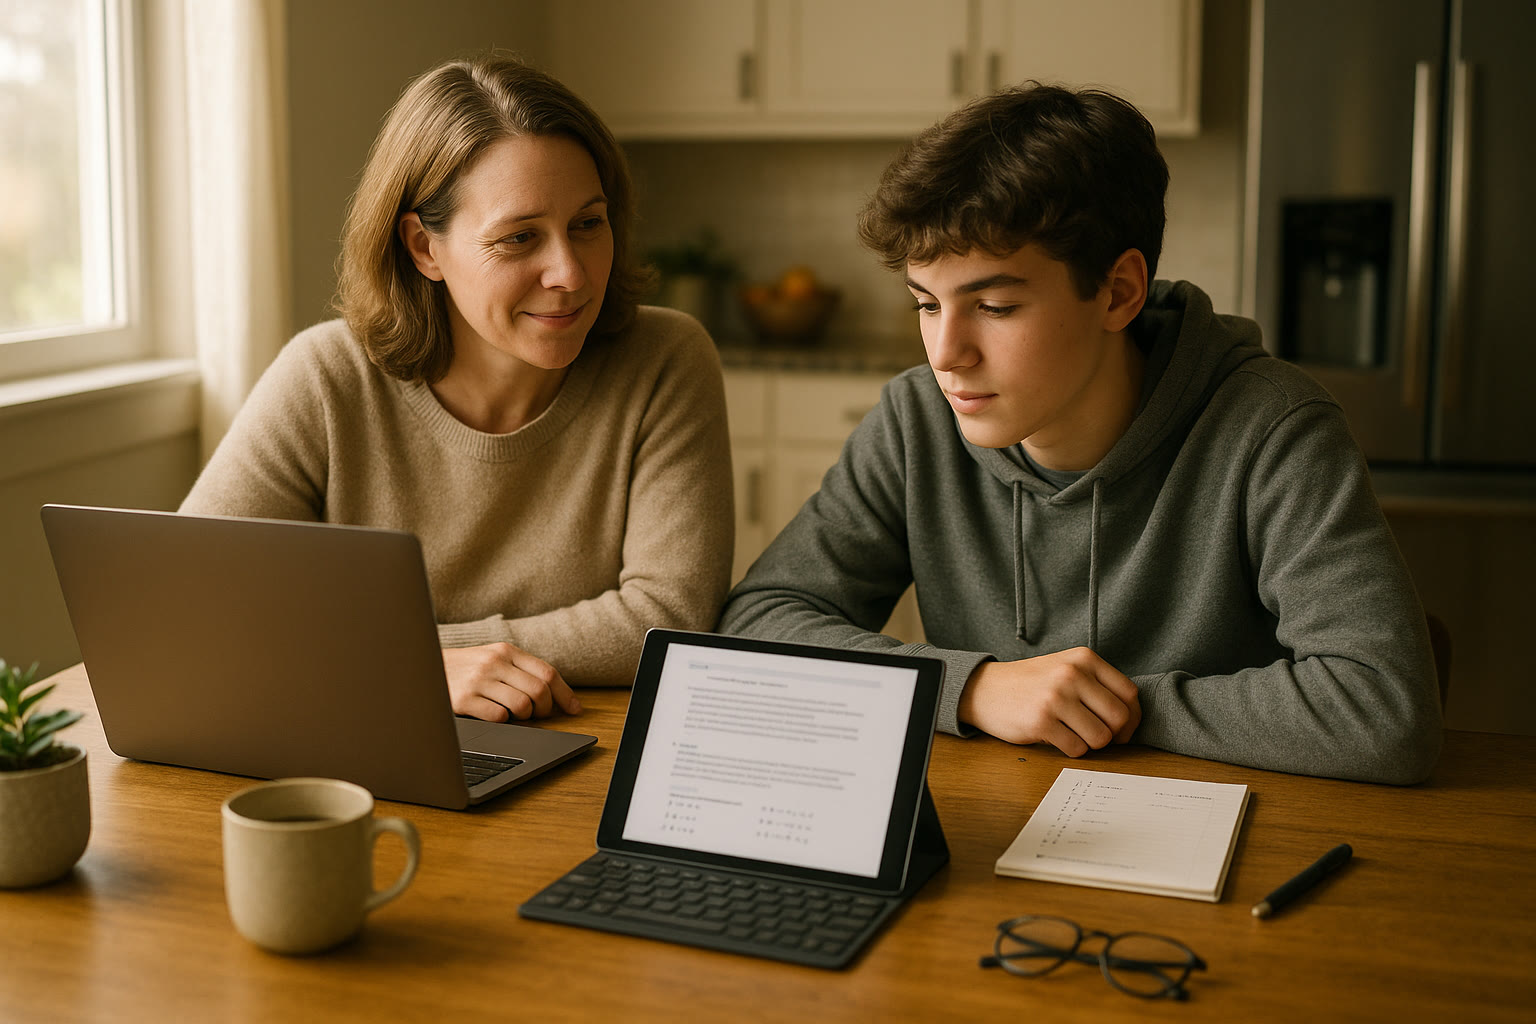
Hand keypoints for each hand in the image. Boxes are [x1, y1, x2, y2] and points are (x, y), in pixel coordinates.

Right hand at [441, 643, 581, 721]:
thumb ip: (520, 670)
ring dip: (524, 717)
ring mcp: (479, 680)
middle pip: (539, 691)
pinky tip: (492, 715)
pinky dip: (502, 722)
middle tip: (539, 715)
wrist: (423, 667)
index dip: (565, 694)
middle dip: (545, 710)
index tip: (575, 710)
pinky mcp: (465, 699)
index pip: (547, 672)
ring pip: (522, 706)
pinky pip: (499, 718)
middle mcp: (494, 662)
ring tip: (513, 714)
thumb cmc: (465, 668)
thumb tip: (557, 695)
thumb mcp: (493, 658)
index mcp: (506, 650)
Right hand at [957, 648, 1140, 756]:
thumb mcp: (1066, 667)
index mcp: (1084, 659)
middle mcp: (1072, 674)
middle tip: (1097, 735)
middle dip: (1112, 735)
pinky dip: (1071, 750)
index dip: (1132, 717)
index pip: (1129, 693)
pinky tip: (1057, 737)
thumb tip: (1131, 719)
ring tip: (1073, 734)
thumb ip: (1097, 684)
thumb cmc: (1031, 683)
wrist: (985, 689)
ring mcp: (1056, 697)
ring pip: (1100, 737)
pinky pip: (1076, 748)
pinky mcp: (1041, 721)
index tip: (1121, 728)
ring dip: (1090, 744)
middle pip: (1119, 718)